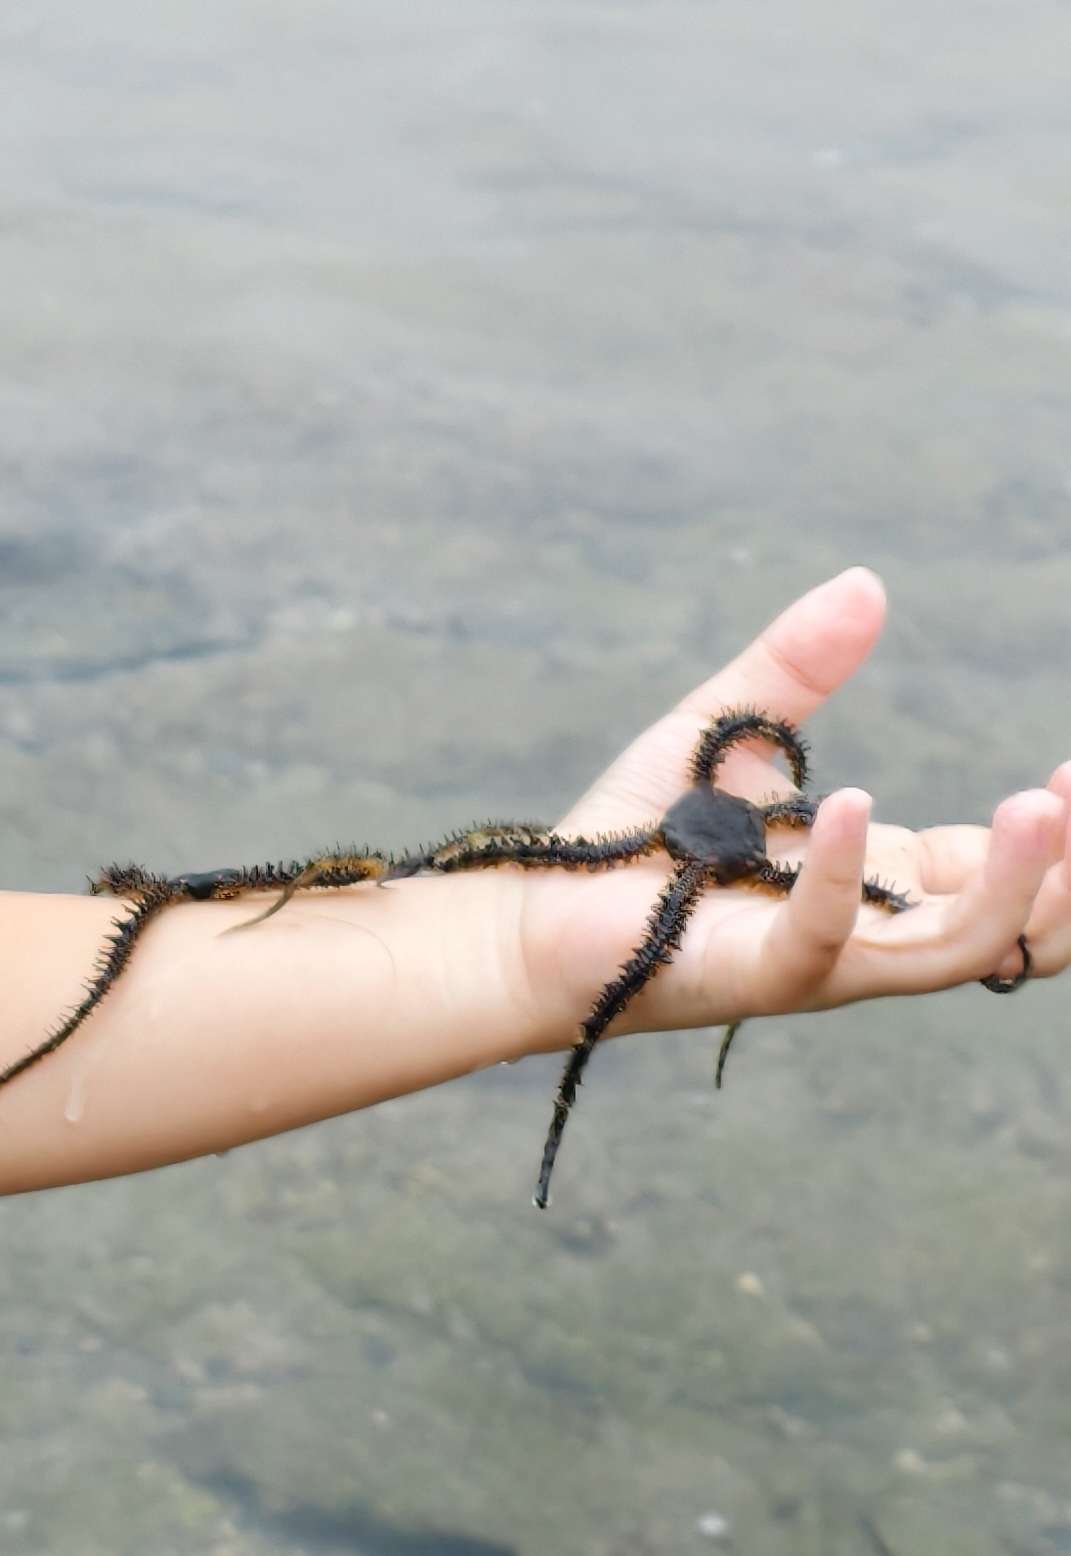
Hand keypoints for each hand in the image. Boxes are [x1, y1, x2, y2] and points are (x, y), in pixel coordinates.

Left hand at [516, 564, 1070, 1043]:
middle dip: (1066, 875)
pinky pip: (825, 937)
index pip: (1000, 872)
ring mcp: (822, 961)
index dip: (1055, 831)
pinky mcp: (758, 973)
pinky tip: (856, 803)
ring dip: (1013, 887)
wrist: (538, 907)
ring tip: (1037, 807)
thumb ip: (799, 664)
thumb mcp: (733, 727)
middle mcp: (871, 933)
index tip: (1069, 772)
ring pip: (956, 950)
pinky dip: (848, 873)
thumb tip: (867, 582)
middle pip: (1013, 930)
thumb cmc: (639, 834)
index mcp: (882, 883)